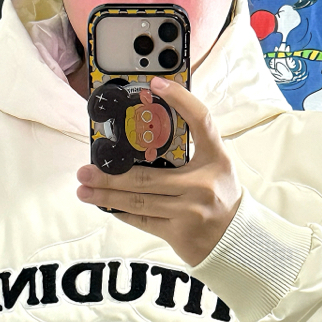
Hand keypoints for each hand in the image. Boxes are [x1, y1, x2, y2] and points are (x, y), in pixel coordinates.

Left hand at [75, 77, 241, 266]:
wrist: (235, 237)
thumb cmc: (219, 194)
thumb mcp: (214, 165)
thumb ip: (190, 147)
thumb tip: (144, 131)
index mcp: (215, 158)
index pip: (200, 120)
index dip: (180, 99)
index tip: (155, 83)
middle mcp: (202, 184)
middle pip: (146, 176)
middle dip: (111, 174)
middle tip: (85, 170)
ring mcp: (189, 211)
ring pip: (139, 201)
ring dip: (107, 196)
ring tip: (85, 189)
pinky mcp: (179, 233)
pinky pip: (143, 221)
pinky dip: (121, 212)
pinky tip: (105, 205)